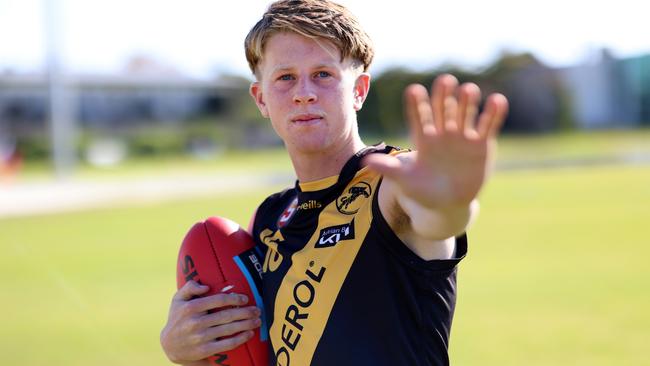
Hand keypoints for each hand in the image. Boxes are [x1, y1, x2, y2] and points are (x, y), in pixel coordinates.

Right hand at [160, 281, 261, 363]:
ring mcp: (201, 337)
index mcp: (191, 307)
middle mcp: (196, 322)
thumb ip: (190, 287)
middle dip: (245, 312)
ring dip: (246, 324)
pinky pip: (226, 344)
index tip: (245, 298)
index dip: (234, 298)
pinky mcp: (205, 350)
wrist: (169, 345)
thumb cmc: (177, 318)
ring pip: (229, 329)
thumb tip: (206, 287)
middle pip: (227, 315)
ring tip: (257, 320)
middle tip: (257, 310)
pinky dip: (240, 339)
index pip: (218, 300)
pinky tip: (249, 334)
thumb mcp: (178, 299)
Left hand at [364, 74, 507, 208]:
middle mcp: (443, 133)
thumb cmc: (423, 191)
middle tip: (444, 80)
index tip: (413, 90)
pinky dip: (493, 114)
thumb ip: (389, 169)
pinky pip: (487, 126)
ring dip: (467, 102)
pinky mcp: (481, 144)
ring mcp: (463, 137)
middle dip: (443, 96)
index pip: (419, 117)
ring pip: (465, 114)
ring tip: (469, 90)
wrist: (448, 204)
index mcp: (424, 138)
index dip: (417, 105)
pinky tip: (498, 100)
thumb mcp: (406, 181)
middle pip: (443, 110)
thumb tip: (366, 162)